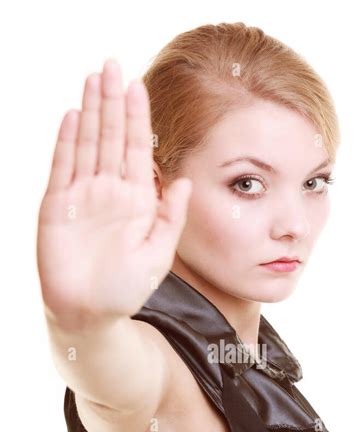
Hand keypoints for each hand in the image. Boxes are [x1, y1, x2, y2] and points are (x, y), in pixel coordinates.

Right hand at [37, 58, 191, 326]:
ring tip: (93, 78)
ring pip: (86, 144)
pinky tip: (71, 116)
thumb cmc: (126, 290)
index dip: (137, 118)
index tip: (139, 86)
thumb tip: (184, 180)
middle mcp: (109, 192)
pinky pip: (61, 167)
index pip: (137, 149)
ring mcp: (81, 197)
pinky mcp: (56, 207)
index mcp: (136, 200)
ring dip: (89, 111)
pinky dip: (65, 142)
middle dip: (112, 102)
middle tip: (113, 65)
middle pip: (110, 137)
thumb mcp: (158, 254)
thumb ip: (170, 217)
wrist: (90, 315)